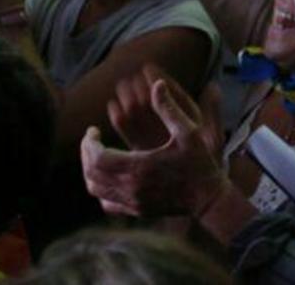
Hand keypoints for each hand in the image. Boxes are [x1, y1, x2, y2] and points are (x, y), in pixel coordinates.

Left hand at [80, 78, 230, 219]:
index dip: (89, 143)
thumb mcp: (189, 132)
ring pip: (95, 188)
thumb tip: (158, 85)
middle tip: (90, 139)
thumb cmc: (200, 163)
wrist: (208, 198)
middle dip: (86, 153)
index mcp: (140, 166)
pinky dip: (99, 190)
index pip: (98, 157)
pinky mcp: (136, 210)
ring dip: (89, 171)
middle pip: (92, 172)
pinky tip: (105, 178)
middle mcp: (131, 187)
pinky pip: (106, 204)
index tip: (93, 130)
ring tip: (95, 155)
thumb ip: (170, 109)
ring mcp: (132, 202)